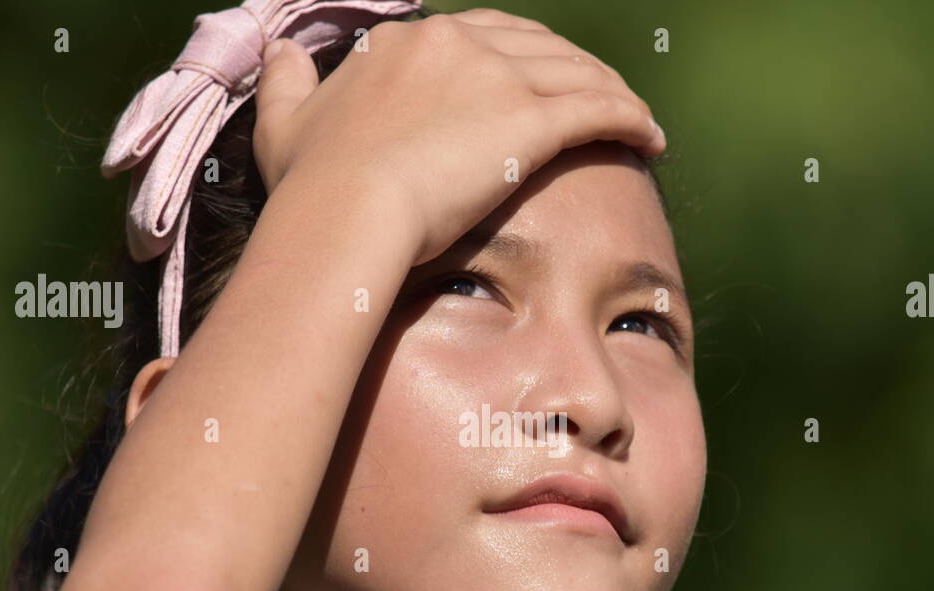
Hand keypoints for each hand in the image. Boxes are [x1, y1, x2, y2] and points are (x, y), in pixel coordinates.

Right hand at [252, 8, 665, 265]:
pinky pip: (599, 108)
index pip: (477, 36)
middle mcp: (455, 44)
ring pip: (573, 72)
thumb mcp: (284, 123)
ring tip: (633, 118)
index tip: (525, 83)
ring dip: (610, 91)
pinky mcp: (530, 119)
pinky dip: (631, 118)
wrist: (345, 212)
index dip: (510, 57)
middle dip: (569, 67)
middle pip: (534, 45)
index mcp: (406, 43)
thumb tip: (283, 53)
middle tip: (593, 94)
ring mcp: (496, 77)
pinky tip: (651, 136)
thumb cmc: (312, 183)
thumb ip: (285, 82)